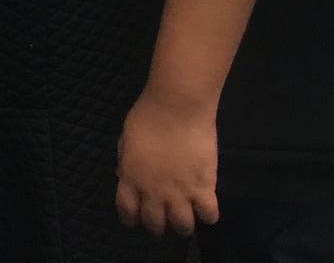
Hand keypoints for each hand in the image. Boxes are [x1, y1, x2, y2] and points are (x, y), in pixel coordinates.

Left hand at [114, 91, 219, 236]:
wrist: (177, 106)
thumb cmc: (148, 116)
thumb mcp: (126, 139)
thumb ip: (125, 160)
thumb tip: (123, 174)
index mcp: (131, 179)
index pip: (127, 212)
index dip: (132, 218)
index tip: (137, 216)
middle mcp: (154, 192)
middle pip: (155, 225)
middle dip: (159, 226)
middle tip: (165, 219)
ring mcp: (180, 192)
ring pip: (183, 226)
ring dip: (184, 225)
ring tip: (187, 216)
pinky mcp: (204, 187)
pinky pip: (209, 214)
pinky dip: (209, 215)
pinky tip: (206, 206)